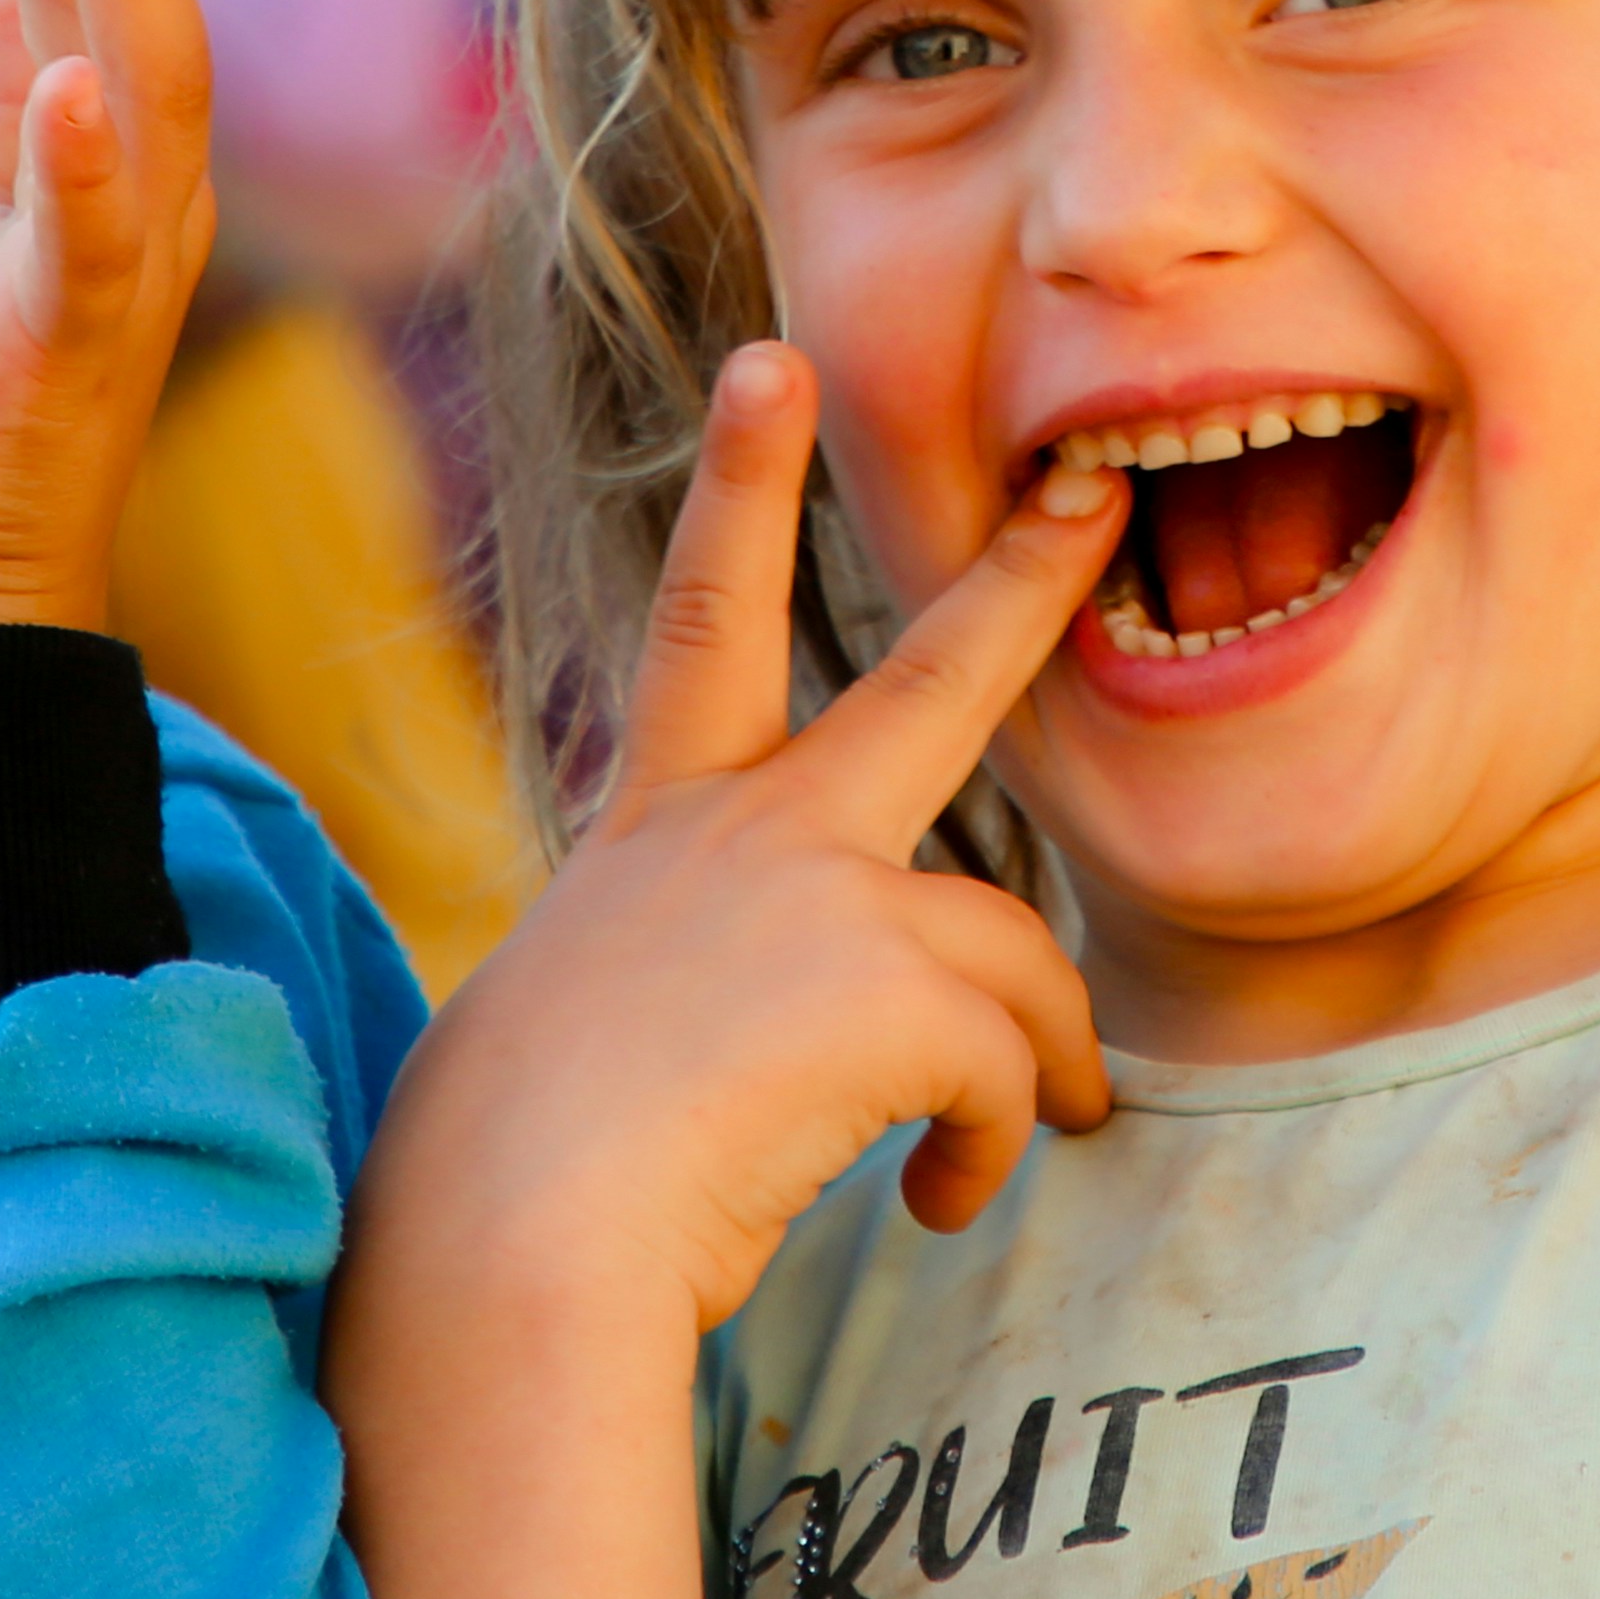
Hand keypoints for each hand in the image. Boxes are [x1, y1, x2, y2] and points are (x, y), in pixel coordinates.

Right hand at [352, 344, 1129, 1346]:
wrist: (505, 1235)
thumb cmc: (518, 1173)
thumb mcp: (603, 1033)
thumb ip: (714, 998)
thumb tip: (829, 1067)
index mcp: (660, 827)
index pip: (704, 621)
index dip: (741, 485)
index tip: (770, 362)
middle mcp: (743, 830)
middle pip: (927, 685)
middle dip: (1022, 583)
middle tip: (1094, 497)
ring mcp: (819, 892)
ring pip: (1016, 954)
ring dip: (1033, 1064)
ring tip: (990, 1147)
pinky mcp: (888, 983)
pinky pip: (1011, 1071)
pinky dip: (991, 1149)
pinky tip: (926, 1203)